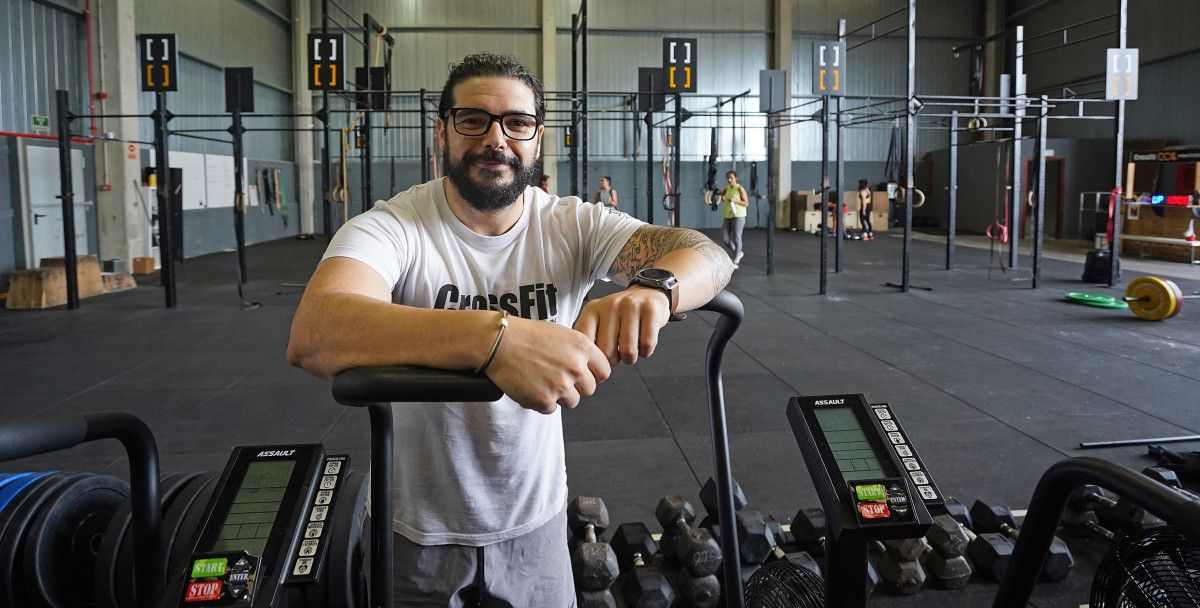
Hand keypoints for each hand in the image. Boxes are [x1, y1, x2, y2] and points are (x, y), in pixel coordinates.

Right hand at [485, 317, 609, 413]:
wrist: (498, 343)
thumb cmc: (526, 335)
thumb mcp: (561, 334)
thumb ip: (579, 351)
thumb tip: (589, 368)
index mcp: (582, 347)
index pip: (604, 371)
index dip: (593, 374)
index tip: (583, 375)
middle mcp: (576, 367)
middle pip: (590, 389)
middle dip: (576, 386)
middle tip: (556, 377)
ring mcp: (561, 386)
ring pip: (573, 401)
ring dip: (559, 395)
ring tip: (541, 380)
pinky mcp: (545, 400)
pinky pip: (551, 409)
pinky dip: (541, 401)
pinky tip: (530, 386)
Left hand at [574, 286, 670, 365]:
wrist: (648, 294)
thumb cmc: (621, 315)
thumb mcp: (599, 320)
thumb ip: (589, 339)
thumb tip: (585, 365)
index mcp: (593, 309)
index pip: (585, 342)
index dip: (592, 359)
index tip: (598, 363)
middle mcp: (610, 305)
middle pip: (607, 351)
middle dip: (613, 361)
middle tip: (617, 356)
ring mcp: (631, 306)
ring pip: (628, 351)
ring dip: (630, 358)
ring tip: (629, 351)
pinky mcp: (650, 311)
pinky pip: (646, 345)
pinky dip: (645, 352)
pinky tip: (642, 344)